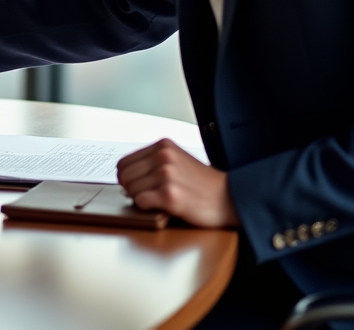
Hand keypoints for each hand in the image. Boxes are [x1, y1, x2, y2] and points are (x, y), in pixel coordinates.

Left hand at [116, 139, 238, 227]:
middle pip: (125, 176)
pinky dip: (147, 207)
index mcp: (163, 145)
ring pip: (131, 189)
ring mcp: (167, 175)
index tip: (133, 185)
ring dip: (140, 199)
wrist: (229, 198)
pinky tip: (162, 206)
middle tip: (146, 195)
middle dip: (131, 189)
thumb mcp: (177, 160)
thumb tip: (124, 175)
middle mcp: (163, 156)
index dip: (126, 177)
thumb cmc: (202, 183)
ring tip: (159, 200)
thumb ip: (153, 161)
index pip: (124, 162)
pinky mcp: (170, 195)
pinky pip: (141, 202)